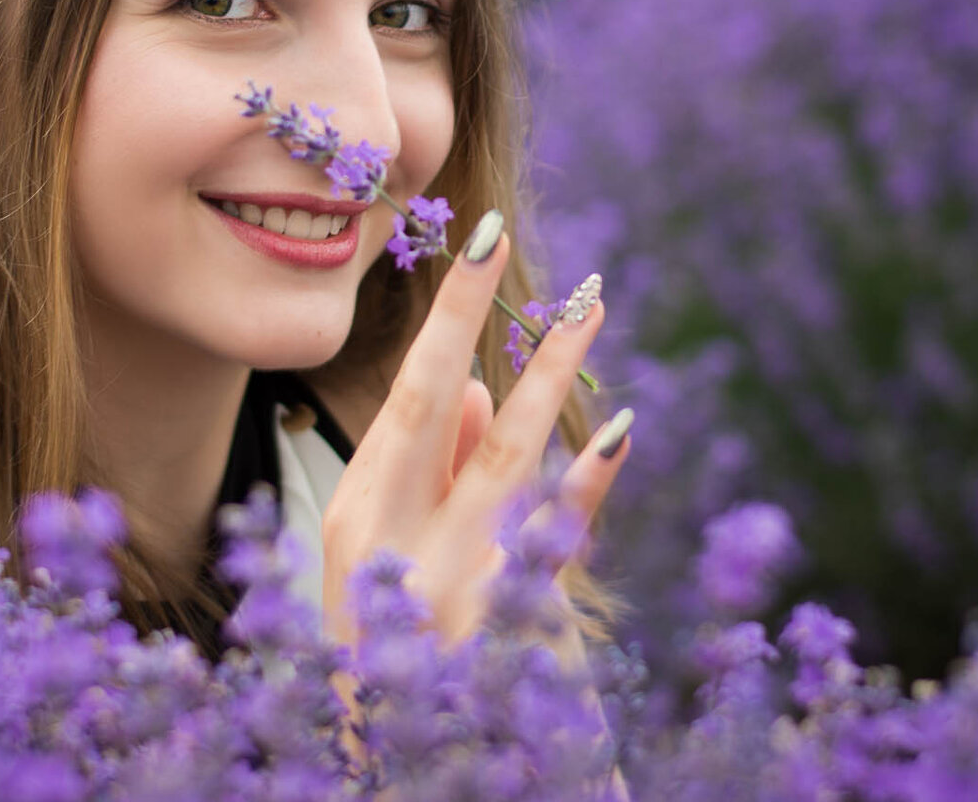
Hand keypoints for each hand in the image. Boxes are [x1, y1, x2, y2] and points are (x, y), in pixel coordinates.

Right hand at [320, 228, 630, 654]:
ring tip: (592, 304)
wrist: (416, 784)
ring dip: (552, 375)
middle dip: (470, 316)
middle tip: (499, 231)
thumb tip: (472, 386)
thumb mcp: (392, 568)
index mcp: (356, 527)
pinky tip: (621, 429)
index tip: (476, 245)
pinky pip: (561, 538)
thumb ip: (431, 476)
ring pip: (508, 455)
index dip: (441, 320)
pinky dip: (592, 482)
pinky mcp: (517, 626)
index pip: (404, 400)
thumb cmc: (405, 666)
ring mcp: (456, 586)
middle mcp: (397, 549)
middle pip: (436, 407)